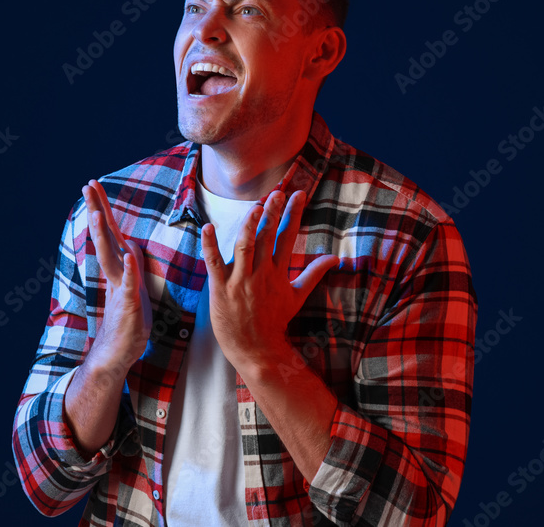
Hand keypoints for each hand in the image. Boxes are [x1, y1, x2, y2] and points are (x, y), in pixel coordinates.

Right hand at [82, 179, 151, 375]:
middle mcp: (116, 274)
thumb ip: (130, 266)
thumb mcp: (133, 288)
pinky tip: (129, 255)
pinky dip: (130, 270)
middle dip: (97, 210)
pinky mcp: (129, 305)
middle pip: (105, 237)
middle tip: (87, 185)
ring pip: (111, 257)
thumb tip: (130, 247)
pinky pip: (130, 285)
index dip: (102, 210)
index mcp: (119, 268)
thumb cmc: (128, 322)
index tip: (94, 187)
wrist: (117, 354)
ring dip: (105, 235)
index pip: (110, 233)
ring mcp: (120, 288)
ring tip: (98, 213)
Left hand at [201, 189, 336, 370]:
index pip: (287, 236)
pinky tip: (209, 228)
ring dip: (249, 225)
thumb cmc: (275, 321)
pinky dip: (210, 246)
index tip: (298, 195)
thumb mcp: (298, 296)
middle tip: (278, 193)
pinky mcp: (221, 289)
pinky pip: (214, 264)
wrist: (258, 349)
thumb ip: (314, 274)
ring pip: (245, 247)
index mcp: (279, 272)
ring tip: (255, 206)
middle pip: (267, 237)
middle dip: (273, 212)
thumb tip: (334, 259)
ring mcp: (241, 281)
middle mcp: (261, 274)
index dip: (293, 214)